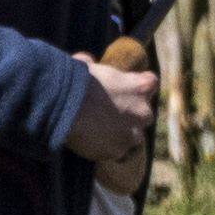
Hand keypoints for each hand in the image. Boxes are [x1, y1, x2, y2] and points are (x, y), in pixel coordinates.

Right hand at [62, 49, 159, 175]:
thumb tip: (85, 59)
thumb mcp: (86, 65)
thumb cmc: (76, 81)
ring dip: (122, 136)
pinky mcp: (119, 152)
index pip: (150, 83)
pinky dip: (111, 151)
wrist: (65, 107)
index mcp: (142, 86)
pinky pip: (120, 155)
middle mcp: (143, 112)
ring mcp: (133, 134)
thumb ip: (91, 63)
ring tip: (102, 134)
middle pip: (144, 114)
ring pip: (133, 137)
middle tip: (109, 114)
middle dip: (131, 115)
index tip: (126, 88)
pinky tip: (98, 147)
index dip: (137, 86)